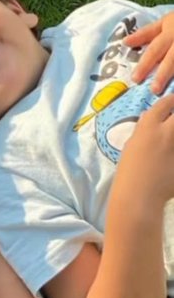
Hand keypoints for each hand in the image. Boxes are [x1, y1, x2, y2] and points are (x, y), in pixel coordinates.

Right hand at [113, 92, 173, 207]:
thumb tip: (148, 117)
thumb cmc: (129, 172)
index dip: (171, 100)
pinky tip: (171, 156)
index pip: (166, 103)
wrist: (140, 197)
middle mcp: (167, 132)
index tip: (173, 102)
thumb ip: (142, 129)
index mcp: (149, 126)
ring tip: (170, 140)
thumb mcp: (131, 146)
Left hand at [126, 14, 173, 93]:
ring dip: (173, 74)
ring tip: (168, 92)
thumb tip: (125, 43)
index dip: (145, 64)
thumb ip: (146, 34)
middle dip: (163, 74)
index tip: (135, 79)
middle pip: (172, 58)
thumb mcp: (166, 22)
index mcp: (170, 30)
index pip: (155, 49)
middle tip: (154, 90)